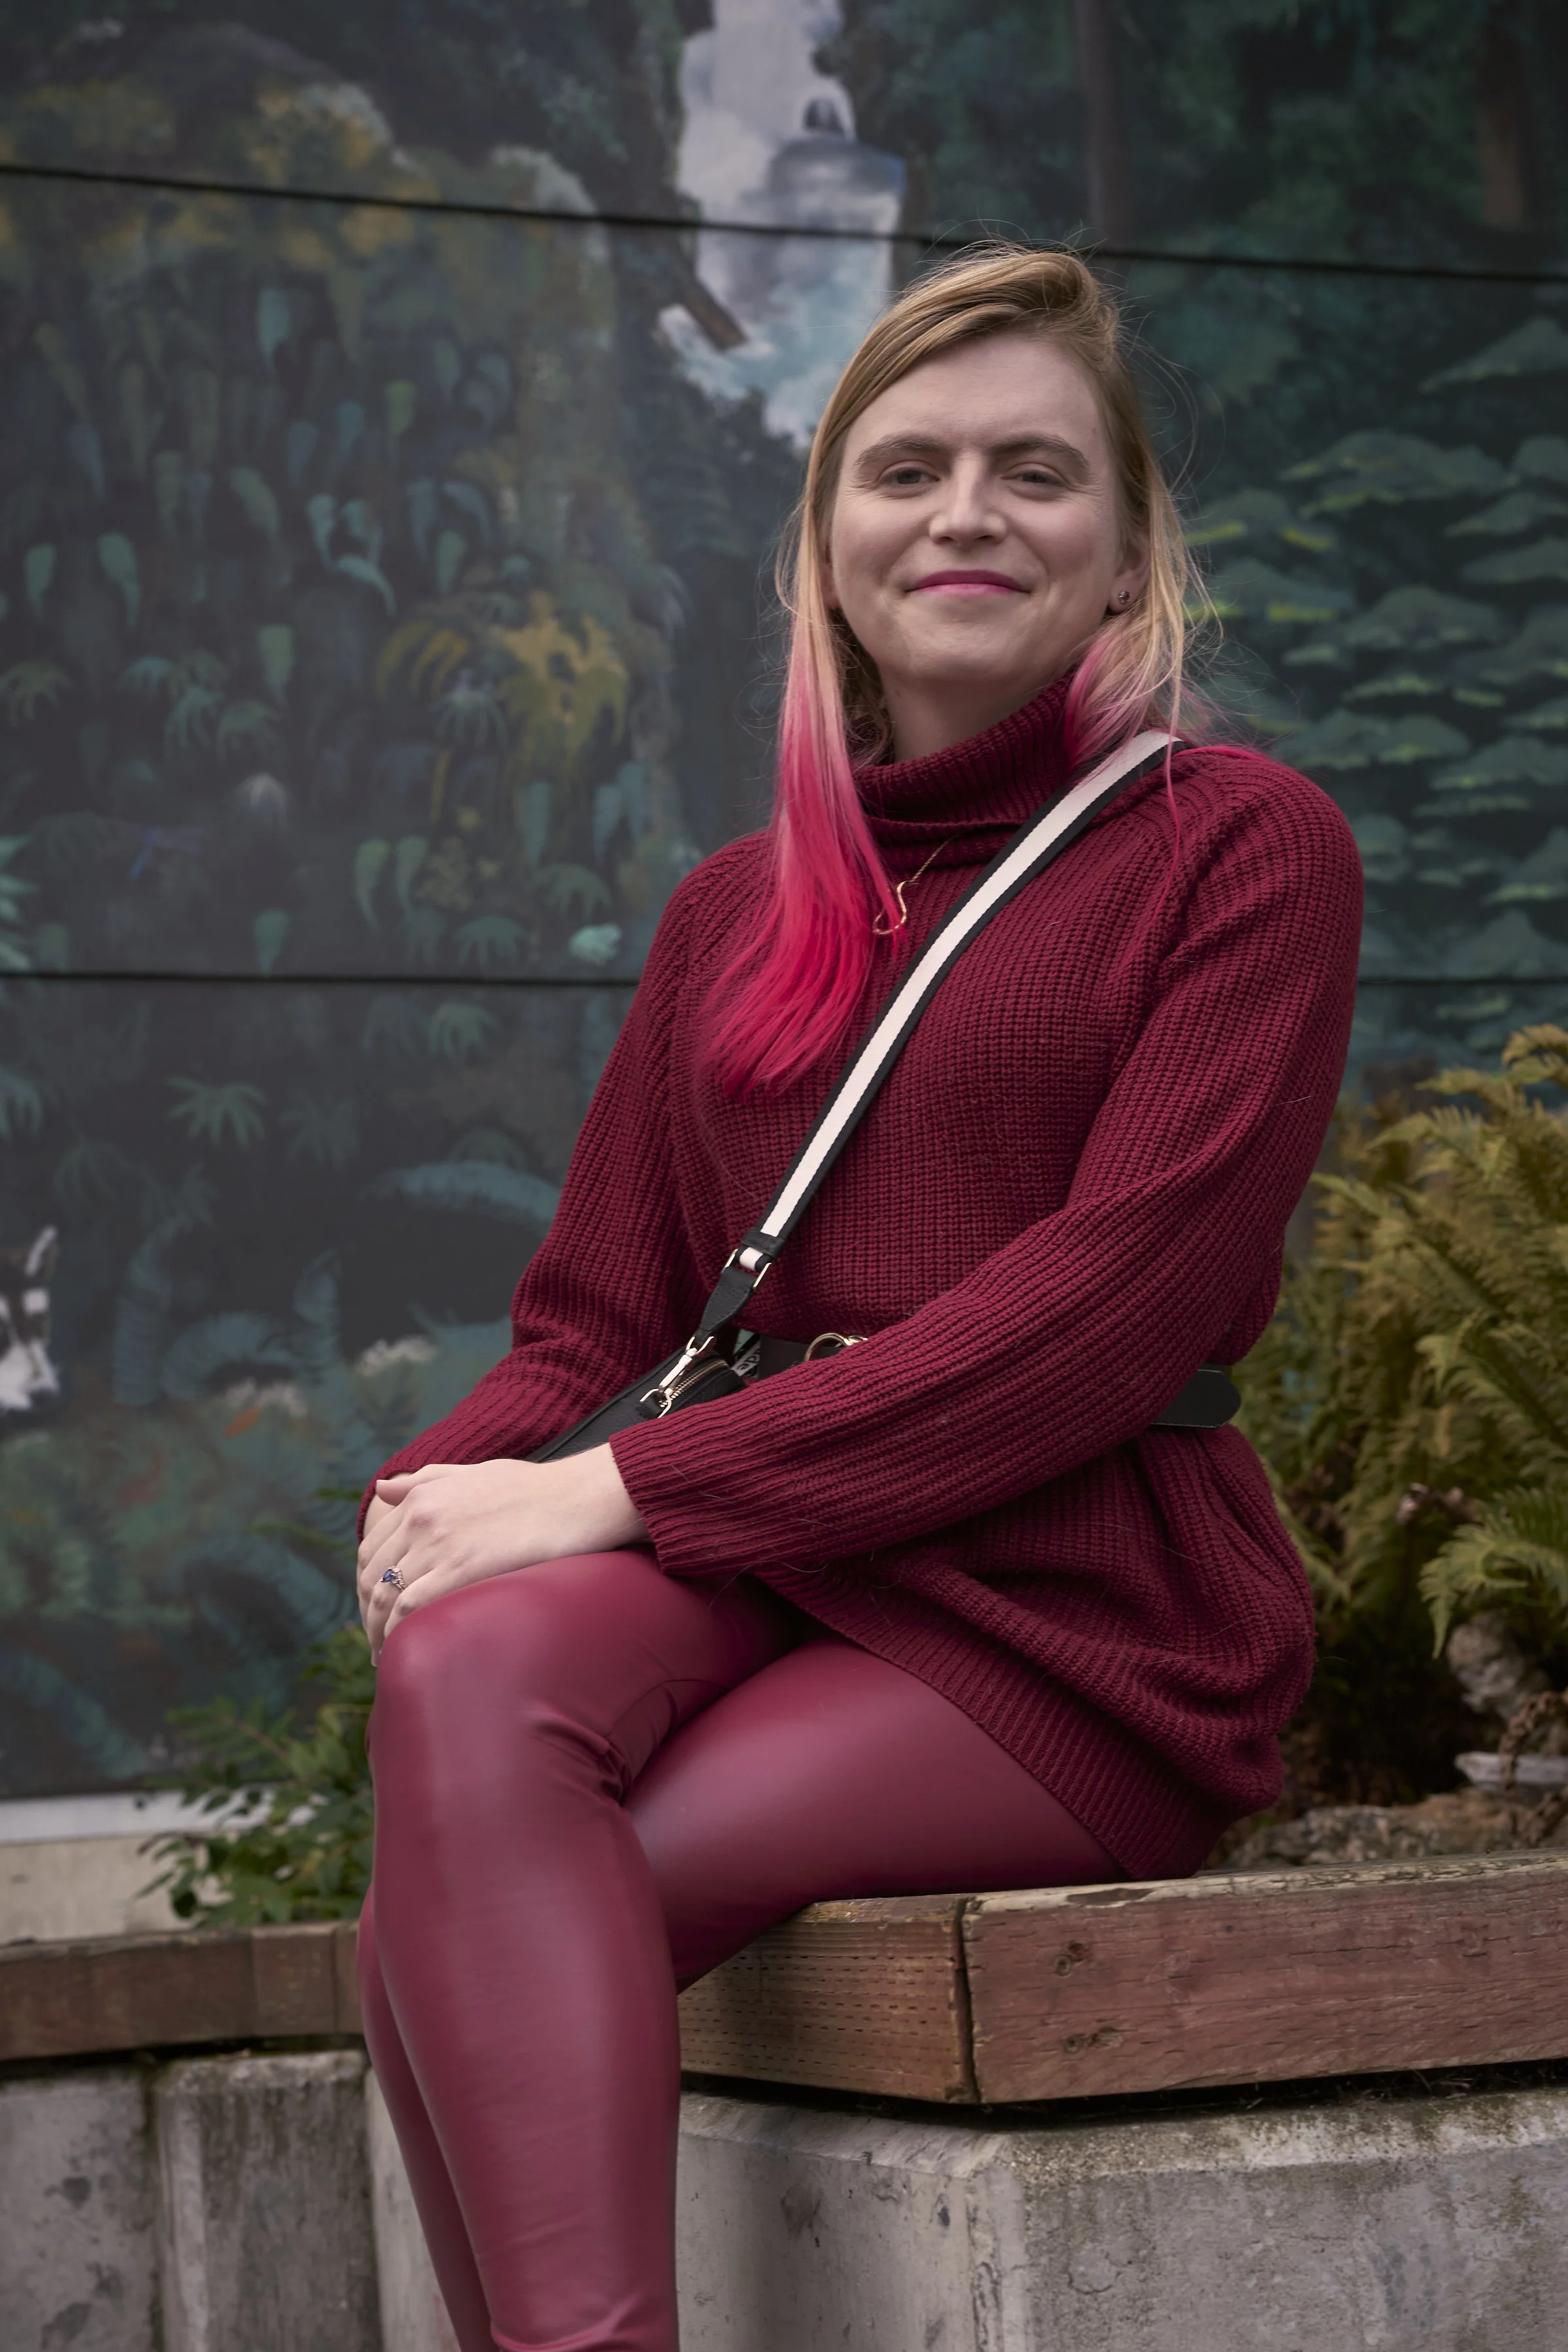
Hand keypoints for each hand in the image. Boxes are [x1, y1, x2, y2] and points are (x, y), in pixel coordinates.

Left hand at [356, 1447, 645, 1659]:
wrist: (577, 1497)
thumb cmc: (535, 1488)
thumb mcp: (474, 1472)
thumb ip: (424, 1480)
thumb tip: (383, 1489)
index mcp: (422, 1495)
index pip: (372, 1548)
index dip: (366, 1585)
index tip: (374, 1609)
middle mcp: (421, 1517)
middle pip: (372, 1575)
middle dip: (367, 1614)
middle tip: (377, 1639)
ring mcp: (438, 1542)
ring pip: (385, 1595)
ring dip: (377, 1631)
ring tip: (385, 1654)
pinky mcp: (459, 1568)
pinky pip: (409, 1607)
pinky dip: (397, 1632)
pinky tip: (402, 1651)